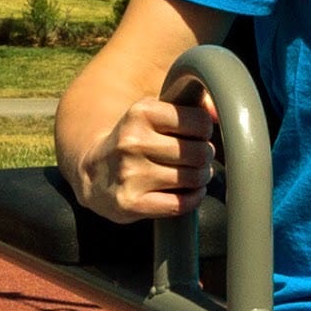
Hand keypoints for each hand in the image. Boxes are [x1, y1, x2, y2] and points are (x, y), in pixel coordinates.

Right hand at [73, 86, 216, 219]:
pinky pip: (181, 203)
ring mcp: (131, 175)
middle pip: (199, 152)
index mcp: (140, 113)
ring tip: (193, 174)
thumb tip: (217, 111)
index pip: (199, 122)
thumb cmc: (134, 140)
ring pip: (193, 178)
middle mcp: (133, 142)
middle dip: (205, 157)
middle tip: (199, 158)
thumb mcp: (152, 115)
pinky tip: (187, 192)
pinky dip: (192, 198)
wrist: (92, 172)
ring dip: (200, 178)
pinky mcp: (131, 203)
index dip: (205, 131)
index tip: (198, 135)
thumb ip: (188, 107)